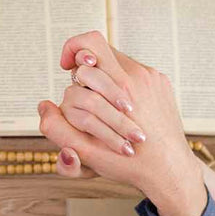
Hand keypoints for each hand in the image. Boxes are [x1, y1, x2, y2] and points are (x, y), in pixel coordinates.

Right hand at [38, 31, 206, 215]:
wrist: (171, 171)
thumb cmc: (128, 164)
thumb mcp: (85, 152)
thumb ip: (56, 128)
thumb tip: (44, 105)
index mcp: (119, 87)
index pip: (90, 44)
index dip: (72, 50)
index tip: (66, 68)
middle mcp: (138, 76)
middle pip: (100, 51)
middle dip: (86, 72)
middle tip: (84, 92)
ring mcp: (153, 78)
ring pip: (116, 62)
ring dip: (104, 80)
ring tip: (106, 107)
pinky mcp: (161, 83)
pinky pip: (133, 72)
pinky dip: (121, 86)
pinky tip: (124, 111)